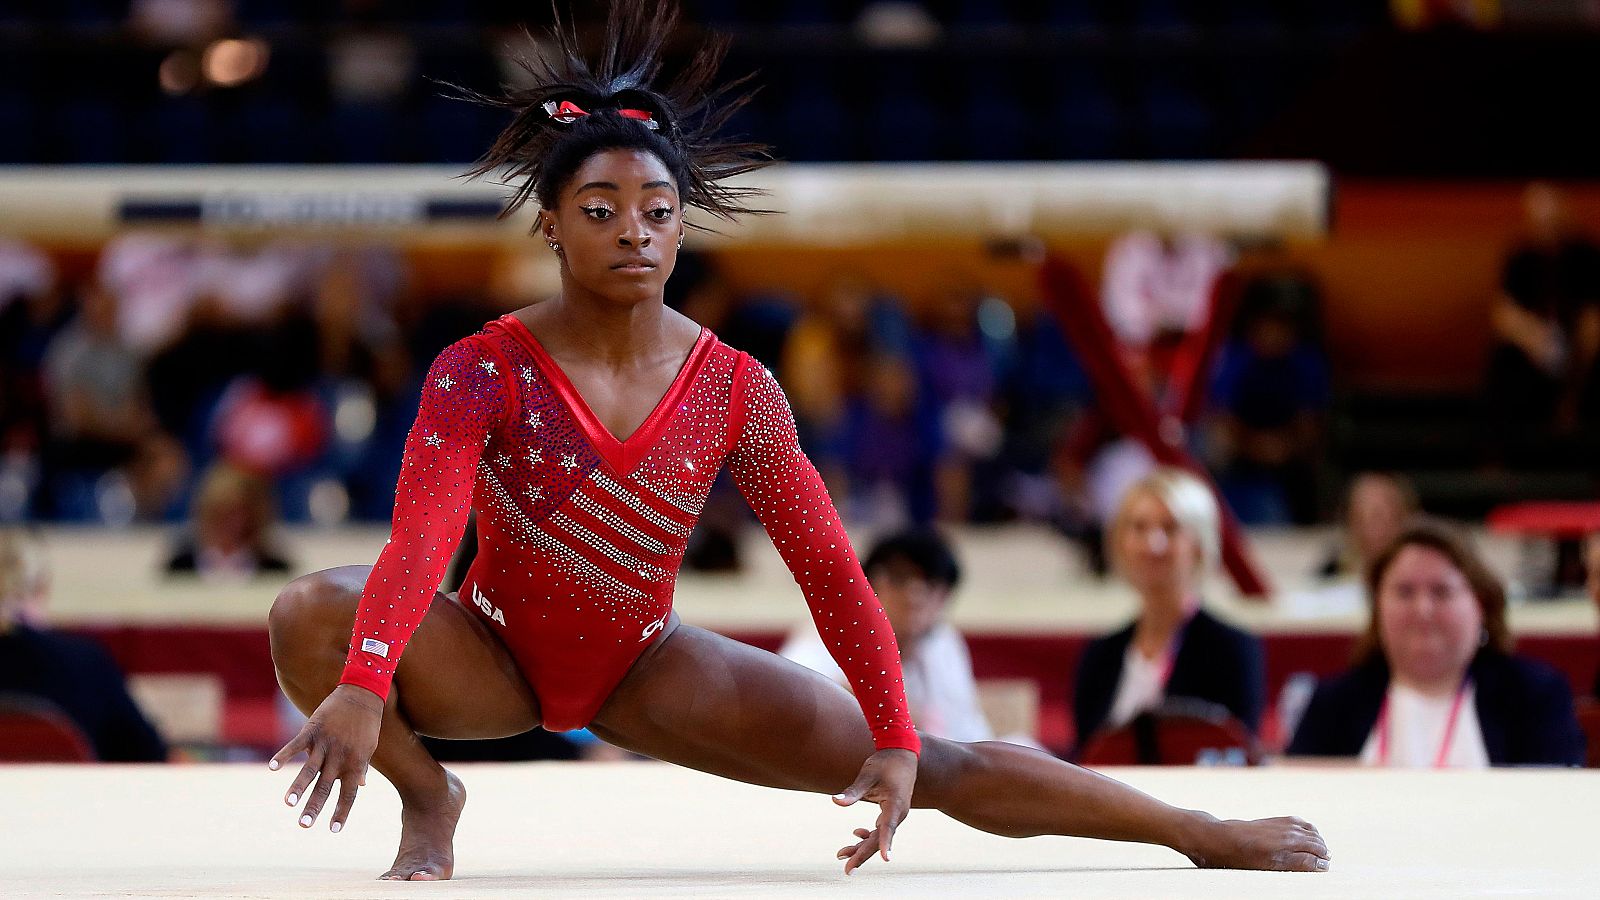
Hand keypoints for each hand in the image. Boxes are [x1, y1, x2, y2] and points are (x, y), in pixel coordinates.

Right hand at [269, 683, 382, 833]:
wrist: (362, 693)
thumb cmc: (367, 723)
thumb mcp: (369, 747)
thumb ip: (361, 767)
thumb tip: (361, 786)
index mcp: (355, 763)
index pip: (349, 793)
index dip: (342, 812)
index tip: (333, 830)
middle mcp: (340, 756)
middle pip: (326, 786)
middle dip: (314, 807)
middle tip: (304, 825)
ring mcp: (325, 743)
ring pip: (310, 769)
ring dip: (298, 787)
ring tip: (288, 803)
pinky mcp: (313, 729)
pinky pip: (296, 745)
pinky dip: (284, 755)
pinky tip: (272, 767)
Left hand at [830, 747, 916, 874]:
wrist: (901, 752)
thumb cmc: (885, 762)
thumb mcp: (867, 775)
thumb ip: (853, 791)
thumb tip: (834, 801)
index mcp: (896, 805)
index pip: (889, 828)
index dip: (886, 844)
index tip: (887, 859)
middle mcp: (899, 813)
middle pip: (880, 839)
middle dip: (862, 854)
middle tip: (847, 870)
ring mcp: (897, 814)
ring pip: (879, 836)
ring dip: (862, 846)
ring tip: (841, 853)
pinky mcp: (893, 812)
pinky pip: (881, 829)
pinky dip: (868, 834)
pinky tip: (856, 834)